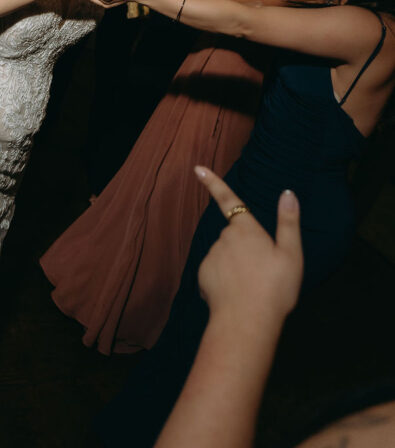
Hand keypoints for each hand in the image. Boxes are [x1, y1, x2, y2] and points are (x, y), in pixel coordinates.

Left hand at [194, 166, 302, 325]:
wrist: (247, 322)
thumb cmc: (274, 288)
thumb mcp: (291, 254)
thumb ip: (288, 222)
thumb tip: (288, 193)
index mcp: (246, 229)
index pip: (228, 199)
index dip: (213, 182)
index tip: (198, 168)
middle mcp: (225, 238)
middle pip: (235, 236)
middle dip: (246, 249)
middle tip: (264, 272)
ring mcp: (212, 256)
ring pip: (226, 256)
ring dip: (236, 267)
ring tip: (253, 287)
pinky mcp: (203, 275)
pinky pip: (216, 273)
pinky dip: (225, 281)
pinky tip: (237, 296)